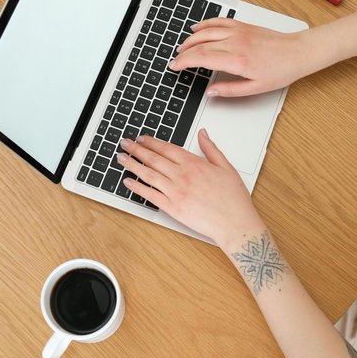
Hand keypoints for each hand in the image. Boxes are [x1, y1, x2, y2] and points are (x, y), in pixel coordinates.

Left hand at [117, 130, 262, 248]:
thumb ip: (211, 149)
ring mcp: (176, 192)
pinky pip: (150, 195)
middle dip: (137, 149)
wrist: (235, 223)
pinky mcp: (173, 208)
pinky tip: (128, 182)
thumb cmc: (233, 199)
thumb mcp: (226, 167)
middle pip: (154, 159)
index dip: (152, 142)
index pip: (167, 148)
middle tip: (125, 143)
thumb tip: (203, 134)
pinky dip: (138, 187)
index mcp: (195, 164)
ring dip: (132, 165)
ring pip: (148, 175)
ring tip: (121, 158)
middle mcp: (182, 176)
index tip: (142, 138)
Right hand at [169, 17, 311, 97]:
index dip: (184, 62)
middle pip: (200, 44)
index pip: (202, 58)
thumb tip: (211, 92)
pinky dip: (204, 24)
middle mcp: (235, 42)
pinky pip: (218, 22)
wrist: (298, 52)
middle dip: (183, 52)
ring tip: (182, 48)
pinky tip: (196, 28)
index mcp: (237, 60)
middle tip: (175, 61)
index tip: (175, 67)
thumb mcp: (255, 88)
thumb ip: (230, 90)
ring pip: (206, 31)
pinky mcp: (243, 26)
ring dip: (190, 39)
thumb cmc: (281, 70)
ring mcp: (238, 31)